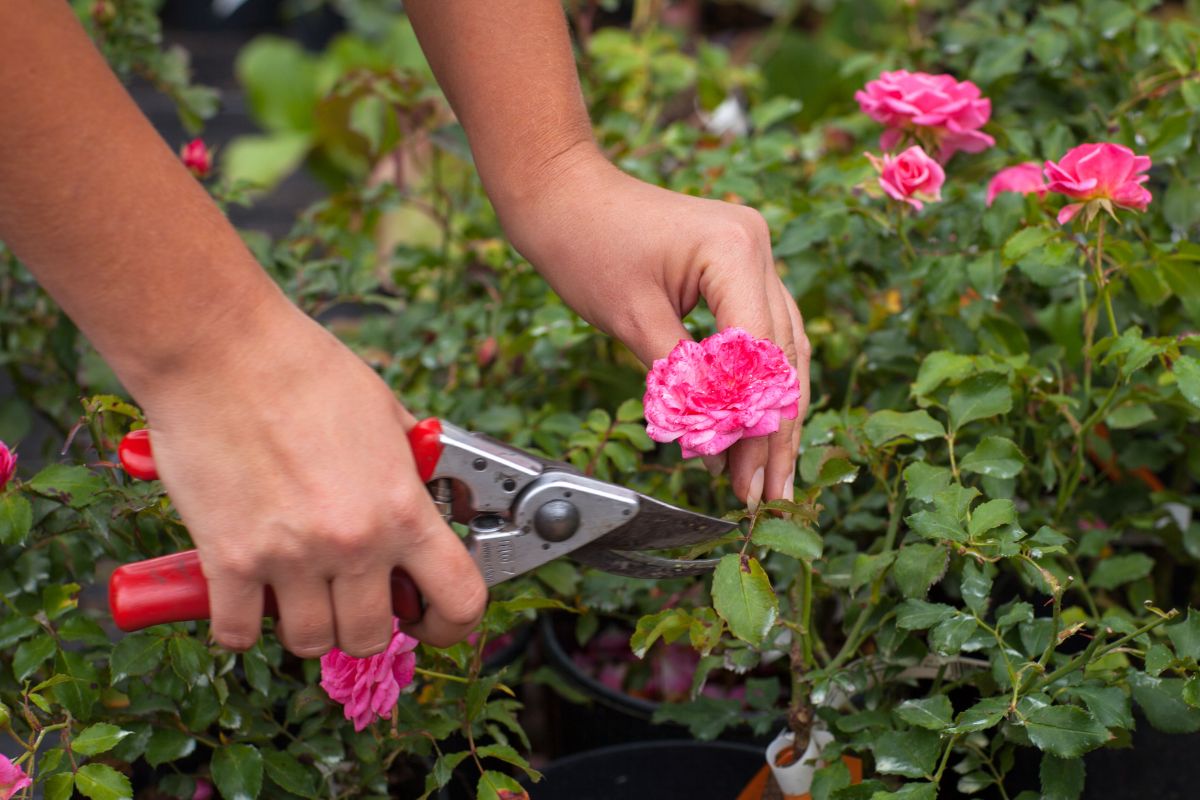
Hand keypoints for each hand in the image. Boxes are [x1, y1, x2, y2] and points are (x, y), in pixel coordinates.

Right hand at [136, 300, 486, 655]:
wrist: (221, 350)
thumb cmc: (303, 368)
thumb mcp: (386, 414)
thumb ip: (409, 469)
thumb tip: (427, 496)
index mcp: (403, 507)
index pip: (459, 600)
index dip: (451, 624)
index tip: (433, 620)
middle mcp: (354, 542)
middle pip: (373, 636)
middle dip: (366, 623)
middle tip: (351, 596)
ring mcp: (290, 557)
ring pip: (311, 642)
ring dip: (307, 624)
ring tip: (298, 590)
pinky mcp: (228, 561)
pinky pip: (237, 632)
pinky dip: (240, 624)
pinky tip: (243, 596)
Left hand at [498, 149, 810, 508]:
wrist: (562, 192)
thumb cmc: (584, 244)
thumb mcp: (632, 320)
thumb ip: (680, 382)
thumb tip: (714, 444)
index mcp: (735, 251)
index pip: (759, 353)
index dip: (752, 422)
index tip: (742, 477)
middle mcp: (758, 247)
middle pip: (780, 356)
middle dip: (772, 431)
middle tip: (765, 494)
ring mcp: (753, 253)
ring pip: (781, 348)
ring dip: (772, 413)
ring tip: (767, 476)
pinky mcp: (738, 265)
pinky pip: (760, 331)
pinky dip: (754, 381)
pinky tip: (752, 428)